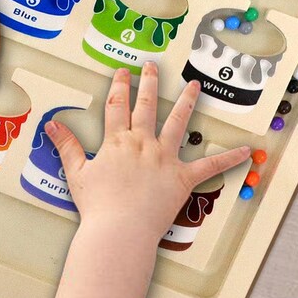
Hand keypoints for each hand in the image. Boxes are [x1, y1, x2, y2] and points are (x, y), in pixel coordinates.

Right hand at [46, 63, 250, 242]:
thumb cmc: (98, 207)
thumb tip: (52, 125)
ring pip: (178, 123)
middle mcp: (142, 144)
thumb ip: (66, 146)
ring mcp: (164, 159)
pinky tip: (245, 150)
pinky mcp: (182, 179)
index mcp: (117, 142)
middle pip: (146, 107)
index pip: (117, 106)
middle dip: (148, 83)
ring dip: (186, 102)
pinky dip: (229, 158)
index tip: (123, 72)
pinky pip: (210, 167)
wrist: (119, 231)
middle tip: (152, 66)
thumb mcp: (76, 173)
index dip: (119, 86)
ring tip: (193, 86)